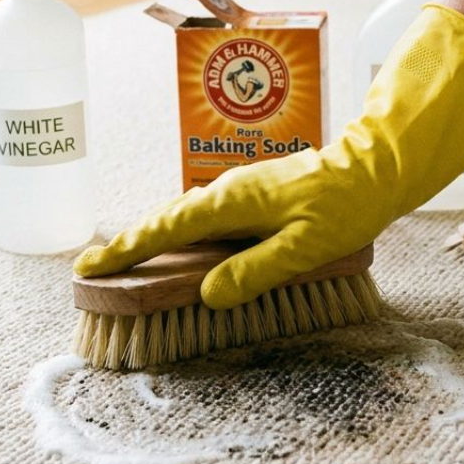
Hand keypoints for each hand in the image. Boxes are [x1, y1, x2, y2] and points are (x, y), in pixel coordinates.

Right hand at [75, 5, 463, 308]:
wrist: (375, 170)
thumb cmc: (344, 207)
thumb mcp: (303, 247)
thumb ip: (254, 270)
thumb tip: (207, 293)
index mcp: (233, 203)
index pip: (166, 228)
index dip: (127, 250)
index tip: (89, 267)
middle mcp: (229, 193)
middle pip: (166, 221)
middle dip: (130, 246)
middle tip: (93, 272)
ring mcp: (240, 192)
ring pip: (185, 218)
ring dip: (154, 239)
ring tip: (125, 264)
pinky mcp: (253, 196)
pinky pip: (205, 218)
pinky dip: (181, 233)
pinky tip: (181, 250)